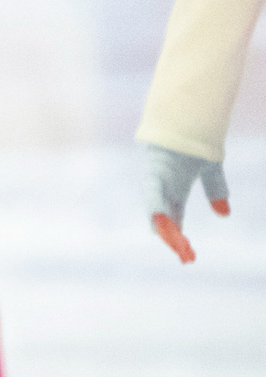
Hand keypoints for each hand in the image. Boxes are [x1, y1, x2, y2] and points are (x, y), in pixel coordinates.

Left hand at [145, 140, 229, 264]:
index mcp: (174, 191)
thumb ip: (215, 190)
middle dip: (174, 240)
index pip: (174, 220)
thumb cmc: (196, 140)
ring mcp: (157, 181)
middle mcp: (162, 189)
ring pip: (157, 212)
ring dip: (168, 231)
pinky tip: (159, 222)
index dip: (179, 238)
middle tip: (186, 258)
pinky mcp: (155, 172)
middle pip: (164, 221)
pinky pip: (153, 193)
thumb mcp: (210, 169)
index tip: (188, 257)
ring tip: (177, 246)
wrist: (188, 118)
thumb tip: (223, 214)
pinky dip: (156, 208)